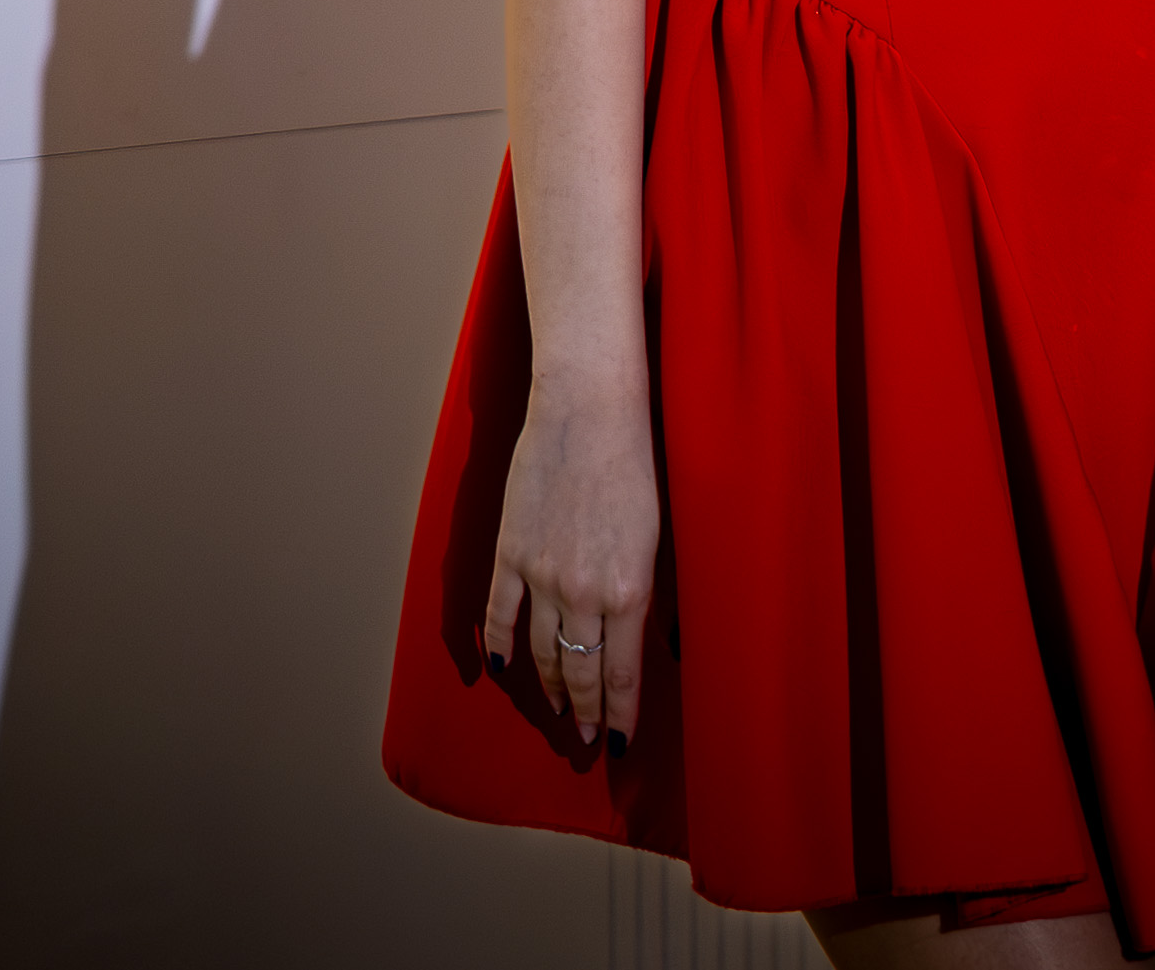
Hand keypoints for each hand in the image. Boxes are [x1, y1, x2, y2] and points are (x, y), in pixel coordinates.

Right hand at [481, 382, 661, 744]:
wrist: (590, 413)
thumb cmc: (636, 465)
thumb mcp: (655, 537)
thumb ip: (641, 591)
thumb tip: (637, 633)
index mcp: (629, 591)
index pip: (621, 674)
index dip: (618, 714)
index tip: (616, 740)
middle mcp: (583, 593)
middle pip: (580, 671)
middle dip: (584, 712)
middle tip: (584, 739)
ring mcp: (542, 576)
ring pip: (542, 651)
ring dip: (549, 686)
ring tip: (555, 710)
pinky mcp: (511, 554)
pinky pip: (500, 614)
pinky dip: (499, 645)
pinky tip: (500, 668)